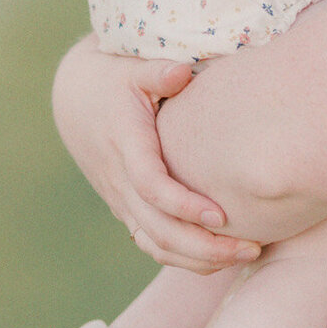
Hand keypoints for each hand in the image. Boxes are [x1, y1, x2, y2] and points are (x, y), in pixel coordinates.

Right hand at [51, 35, 262, 273]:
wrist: (75, 99)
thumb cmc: (113, 79)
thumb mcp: (132, 68)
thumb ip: (157, 72)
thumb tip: (182, 72)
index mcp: (124, 143)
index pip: (150, 185)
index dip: (184, 205)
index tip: (221, 215)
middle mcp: (120, 179)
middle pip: (157, 229)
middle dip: (204, 246)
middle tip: (251, 248)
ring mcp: (121, 198)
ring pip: (155, 245)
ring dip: (199, 259)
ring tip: (246, 255)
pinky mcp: (126, 208)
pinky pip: (152, 243)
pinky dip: (184, 258)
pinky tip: (220, 257)